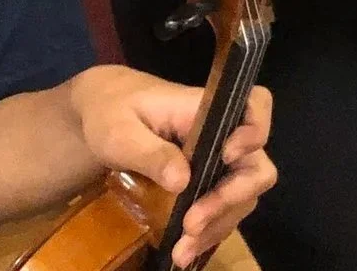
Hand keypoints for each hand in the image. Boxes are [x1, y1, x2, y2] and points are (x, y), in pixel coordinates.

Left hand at [70, 67, 275, 268]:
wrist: (102, 120)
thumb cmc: (111, 114)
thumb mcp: (120, 131)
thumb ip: (150, 152)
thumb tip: (182, 181)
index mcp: (203, 110)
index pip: (255, 105)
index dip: (255, 131)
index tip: (228, 156)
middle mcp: (220, 136)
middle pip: (255, 165)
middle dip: (231, 199)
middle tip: (193, 224)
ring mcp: (216, 163)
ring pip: (242, 196)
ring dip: (217, 226)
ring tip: (182, 251)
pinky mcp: (206, 186)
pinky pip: (222, 212)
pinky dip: (208, 234)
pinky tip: (183, 252)